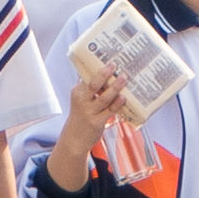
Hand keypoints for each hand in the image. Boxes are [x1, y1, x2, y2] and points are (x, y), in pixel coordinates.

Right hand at [49, 58, 130, 180]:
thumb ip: (91, 89)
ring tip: (124, 78)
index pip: (87, 76)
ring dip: (115, 87)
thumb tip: (106, 74)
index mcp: (78, 92)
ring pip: (103, 97)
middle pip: (93, 84)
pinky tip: (123, 98)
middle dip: (104, 74)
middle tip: (114, 64)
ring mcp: (89, 111)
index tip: (108, 58)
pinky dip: (117, 104)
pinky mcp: (96, 122)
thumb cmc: (81, 116)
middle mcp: (82, 100)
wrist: (74, 139)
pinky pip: (109, 111)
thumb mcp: (81, 100)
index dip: (97, 67)